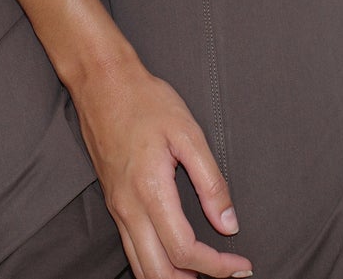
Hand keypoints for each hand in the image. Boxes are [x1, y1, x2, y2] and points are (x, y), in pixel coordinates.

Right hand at [72, 53, 253, 278]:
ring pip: (141, 268)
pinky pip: (132, 250)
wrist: (102, 83)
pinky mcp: (114, 204)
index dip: (217, 267)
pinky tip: (177, 259)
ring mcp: (117, 209)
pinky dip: (156, 265)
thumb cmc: (145, 101)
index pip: (184, 251)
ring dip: (172, 278)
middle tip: (226, 275)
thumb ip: (211, 183)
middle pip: (158, 274)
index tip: (241, 266)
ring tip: (204, 273)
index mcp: (150, 192)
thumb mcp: (188, 133)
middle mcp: (129, 209)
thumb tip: (228, 223)